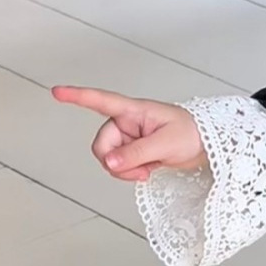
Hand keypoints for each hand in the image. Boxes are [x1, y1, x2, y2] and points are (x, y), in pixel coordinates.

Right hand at [52, 86, 206, 181]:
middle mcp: (127, 123)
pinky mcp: (136, 152)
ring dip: (123, 170)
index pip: (100, 100)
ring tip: (146, 171)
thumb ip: (136, 153)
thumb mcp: (166, 143)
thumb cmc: (194, 134)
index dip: (77, 96)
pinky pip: (120, 166)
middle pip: (102, 144)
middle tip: (138, 169)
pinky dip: (129, 173)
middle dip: (114, 160)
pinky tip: (146, 172)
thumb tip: (109, 163)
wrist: (210, 146)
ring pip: (109, 158)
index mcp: (133, 111)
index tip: (56, 92)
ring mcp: (130, 139)